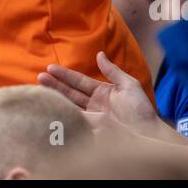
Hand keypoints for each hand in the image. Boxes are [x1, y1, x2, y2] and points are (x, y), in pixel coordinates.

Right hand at [38, 52, 168, 138]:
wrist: (147, 134)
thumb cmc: (141, 110)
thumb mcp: (129, 85)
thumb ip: (112, 71)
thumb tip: (99, 54)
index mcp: (102, 92)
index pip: (79, 81)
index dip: (65, 75)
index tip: (50, 68)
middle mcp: (94, 105)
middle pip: (70, 93)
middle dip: (55, 85)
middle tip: (39, 77)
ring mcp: (91, 118)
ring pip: (69, 106)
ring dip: (55, 98)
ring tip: (40, 90)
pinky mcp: (91, 131)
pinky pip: (74, 123)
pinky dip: (62, 116)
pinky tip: (51, 110)